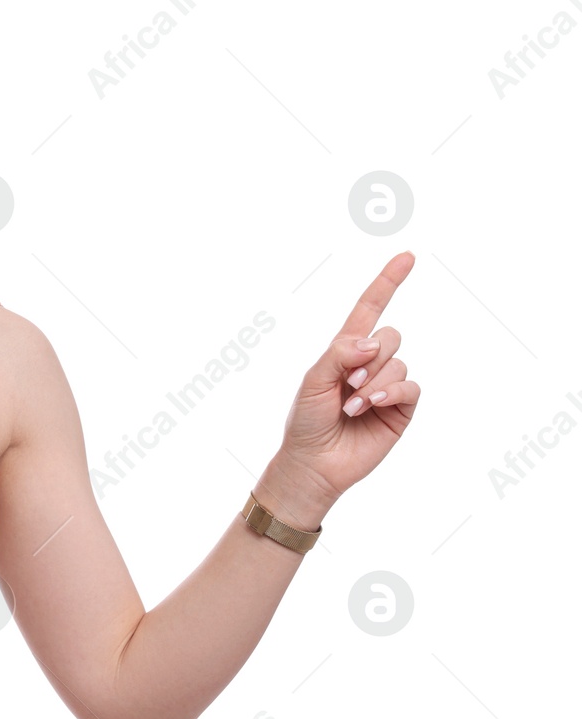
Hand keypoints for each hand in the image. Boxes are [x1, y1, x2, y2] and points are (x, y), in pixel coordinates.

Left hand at [276, 250, 421, 503]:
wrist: (314, 462)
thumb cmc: (306, 420)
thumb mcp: (313, 380)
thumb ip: (340, 354)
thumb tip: (373, 340)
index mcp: (345, 350)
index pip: (369, 309)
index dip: (387, 283)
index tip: (407, 256)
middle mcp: (370, 364)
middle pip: (390, 335)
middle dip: (371, 357)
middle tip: (349, 383)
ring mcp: (388, 385)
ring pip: (399, 362)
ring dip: (374, 382)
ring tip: (351, 406)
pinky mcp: (402, 408)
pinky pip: (412, 386)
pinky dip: (392, 392)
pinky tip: (373, 406)